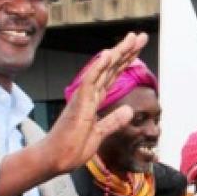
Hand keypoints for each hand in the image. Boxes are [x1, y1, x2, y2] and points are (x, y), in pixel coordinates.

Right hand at [43, 32, 148, 174]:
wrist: (55, 159)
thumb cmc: (72, 147)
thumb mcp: (100, 134)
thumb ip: (114, 121)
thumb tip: (128, 111)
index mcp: (94, 100)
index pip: (113, 76)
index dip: (126, 61)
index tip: (138, 49)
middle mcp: (89, 95)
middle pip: (111, 68)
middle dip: (126, 52)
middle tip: (140, 36)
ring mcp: (84, 98)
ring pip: (102, 70)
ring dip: (117, 54)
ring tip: (130, 39)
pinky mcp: (79, 105)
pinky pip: (89, 83)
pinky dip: (98, 68)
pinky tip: (108, 55)